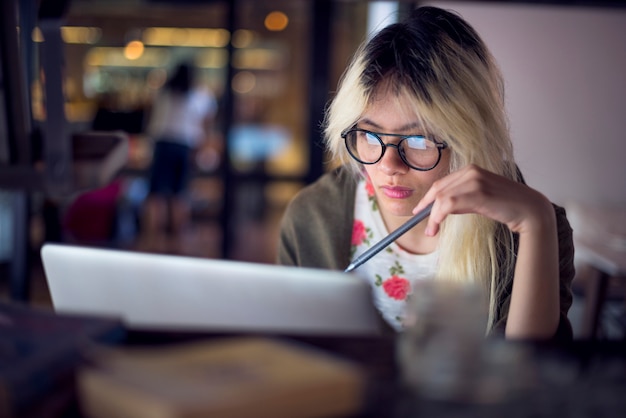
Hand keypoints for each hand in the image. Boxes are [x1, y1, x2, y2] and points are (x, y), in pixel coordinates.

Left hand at [413, 164, 554, 236]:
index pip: (441, 183)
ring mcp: (474, 180)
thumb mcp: (479, 198)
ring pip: (441, 197)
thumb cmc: (505, 206)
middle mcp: (471, 171)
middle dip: (426, 208)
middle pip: (438, 189)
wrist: (529, 210)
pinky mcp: (478, 192)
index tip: (419, 210)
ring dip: (432, 216)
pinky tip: (437, 226)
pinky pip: (448, 204)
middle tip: (423, 225)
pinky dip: (438, 216)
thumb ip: (462, 198)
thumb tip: (441, 208)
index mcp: (471, 169)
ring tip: (431, 231)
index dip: (427, 197)